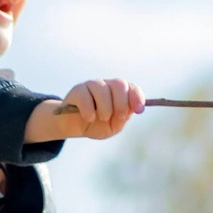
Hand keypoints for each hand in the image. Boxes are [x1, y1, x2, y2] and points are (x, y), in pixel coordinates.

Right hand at [24, 77, 145, 144]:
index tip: (138, 110)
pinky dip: (89, 111)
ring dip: (105, 109)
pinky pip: (85, 98)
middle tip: (115, 118)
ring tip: (100, 118)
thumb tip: (132, 109)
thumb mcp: (113, 126)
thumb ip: (123, 117)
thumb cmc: (96, 125)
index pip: (132, 88)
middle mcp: (107, 85)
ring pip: (103, 90)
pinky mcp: (77, 90)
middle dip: (120, 105)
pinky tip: (89, 118)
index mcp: (119, 92)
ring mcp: (91, 85)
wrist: (75, 128)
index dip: (137, 97)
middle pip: (119, 85)